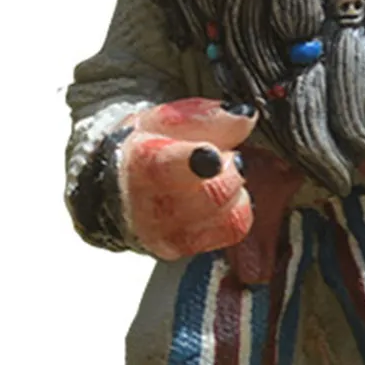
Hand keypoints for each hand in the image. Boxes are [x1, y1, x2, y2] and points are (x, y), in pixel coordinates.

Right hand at [119, 98, 255, 259]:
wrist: (121, 184)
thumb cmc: (147, 147)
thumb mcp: (169, 118)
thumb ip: (208, 116)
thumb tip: (243, 116)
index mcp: (141, 161)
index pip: (166, 166)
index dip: (195, 161)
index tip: (212, 154)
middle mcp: (150, 205)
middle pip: (212, 194)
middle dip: (230, 169)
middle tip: (224, 156)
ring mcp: (165, 233)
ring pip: (227, 215)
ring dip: (235, 190)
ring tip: (219, 176)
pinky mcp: (182, 248)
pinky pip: (233, 228)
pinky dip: (237, 208)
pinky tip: (222, 198)